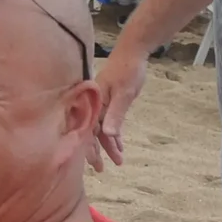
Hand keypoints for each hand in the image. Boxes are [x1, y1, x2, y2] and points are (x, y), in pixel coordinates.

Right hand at [89, 51, 144, 169]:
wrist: (133, 52)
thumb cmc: (128, 70)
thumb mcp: (125, 94)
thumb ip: (116, 114)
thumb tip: (107, 135)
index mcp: (92, 103)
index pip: (87, 130)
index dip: (89, 148)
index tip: (95, 164)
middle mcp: (92, 104)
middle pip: (91, 132)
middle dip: (97, 151)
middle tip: (102, 170)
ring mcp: (99, 103)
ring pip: (100, 129)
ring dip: (109, 145)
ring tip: (118, 161)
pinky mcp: (107, 102)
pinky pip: (107, 122)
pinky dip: (113, 134)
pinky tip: (119, 145)